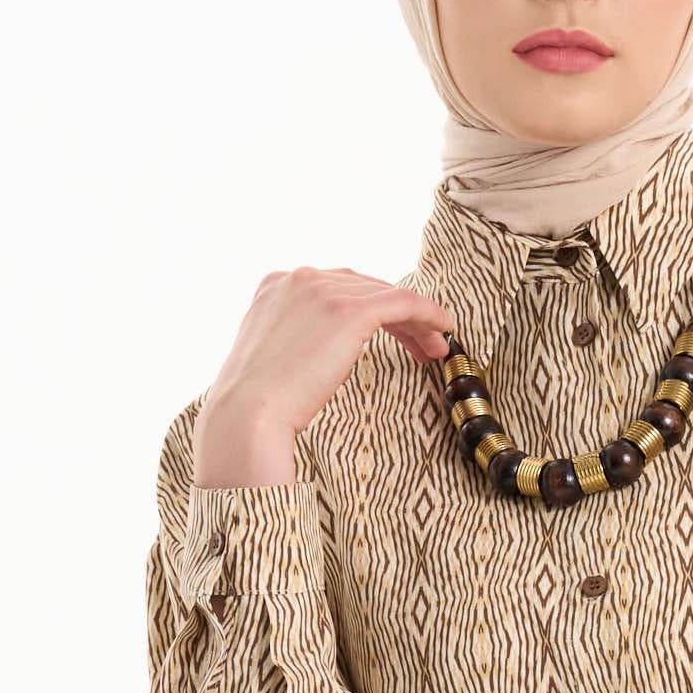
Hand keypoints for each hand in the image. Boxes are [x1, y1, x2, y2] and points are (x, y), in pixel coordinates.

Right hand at [195, 268, 458, 484]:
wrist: (247, 414)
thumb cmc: (255, 405)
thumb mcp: (271, 359)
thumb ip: (294, 341)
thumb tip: (317, 356)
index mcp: (276, 286)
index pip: (336, 287)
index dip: (370, 309)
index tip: (391, 333)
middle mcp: (300, 278)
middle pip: (365, 287)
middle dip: (397, 315)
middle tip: (424, 342)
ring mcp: (324, 290)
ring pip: (386, 294)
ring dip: (417, 319)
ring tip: (436, 347)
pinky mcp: (350, 311)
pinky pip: (404, 302)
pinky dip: (428, 313)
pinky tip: (444, 329)